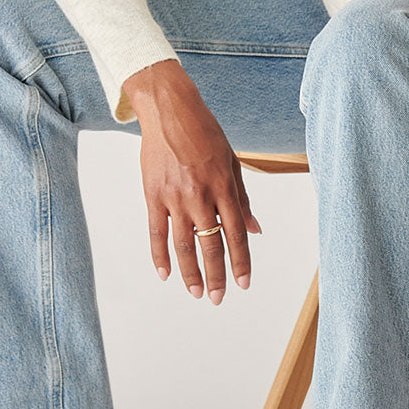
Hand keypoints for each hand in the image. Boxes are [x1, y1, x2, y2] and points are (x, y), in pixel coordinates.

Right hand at [123, 60, 261, 304]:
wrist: (169, 109)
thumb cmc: (204, 132)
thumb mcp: (231, 162)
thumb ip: (242, 199)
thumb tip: (256, 230)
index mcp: (224, 187)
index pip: (236, 234)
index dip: (241, 262)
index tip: (243, 284)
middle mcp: (201, 195)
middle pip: (211, 245)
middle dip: (216, 276)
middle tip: (218, 299)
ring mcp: (175, 197)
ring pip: (184, 245)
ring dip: (191, 273)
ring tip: (196, 293)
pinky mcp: (153, 195)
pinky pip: (156, 233)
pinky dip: (160, 256)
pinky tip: (166, 274)